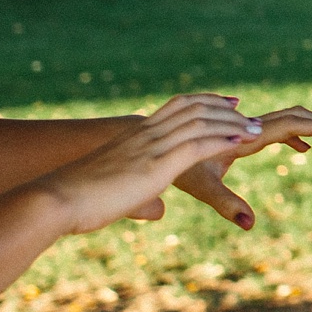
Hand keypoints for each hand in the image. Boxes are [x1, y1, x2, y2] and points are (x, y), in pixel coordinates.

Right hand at [33, 95, 264, 235]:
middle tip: (249, 115)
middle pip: (194, 109)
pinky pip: (195, 146)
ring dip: (232, 126)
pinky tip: (240, 144)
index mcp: (134, 136)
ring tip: (256, 130)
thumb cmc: (77, 202)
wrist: (54, 200)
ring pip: (200, 124)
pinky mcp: (154, 166)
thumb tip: (157, 210)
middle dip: (225, 110)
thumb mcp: (116, 196)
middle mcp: (144, 134)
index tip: (229, 102)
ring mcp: (150, 148)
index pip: (177, 107)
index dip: (206, 102)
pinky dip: (221, 141)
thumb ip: (141, 199)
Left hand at [171, 105, 311, 229]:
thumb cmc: (171, 168)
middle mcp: (245, 127)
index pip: (291, 125)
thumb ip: (227, 204)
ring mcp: (240, 128)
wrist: (147, 146)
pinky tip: (299, 147)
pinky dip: (292, 134)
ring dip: (310, 128)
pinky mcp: (233, 133)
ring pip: (283, 120)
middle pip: (293, 116)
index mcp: (245, 136)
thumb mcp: (201, 188)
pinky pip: (270, 127)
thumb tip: (250, 223)